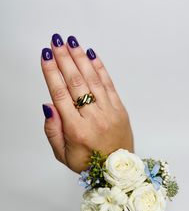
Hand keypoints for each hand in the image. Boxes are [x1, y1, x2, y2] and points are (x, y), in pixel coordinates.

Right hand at [41, 34, 133, 172]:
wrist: (117, 170)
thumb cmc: (89, 164)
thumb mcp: (62, 154)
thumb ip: (52, 131)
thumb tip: (48, 105)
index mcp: (76, 130)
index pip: (60, 95)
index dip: (52, 73)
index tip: (46, 56)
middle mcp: (93, 118)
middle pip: (76, 82)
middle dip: (65, 59)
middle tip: (56, 41)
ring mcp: (109, 112)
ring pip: (93, 80)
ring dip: (81, 59)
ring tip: (72, 42)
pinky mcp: (120, 109)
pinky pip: (109, 85)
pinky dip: (100, 69)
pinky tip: (92, 56)